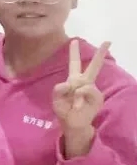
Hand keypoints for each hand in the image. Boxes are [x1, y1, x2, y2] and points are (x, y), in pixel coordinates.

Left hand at [54, 39, 108, 155]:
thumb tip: (71, 84)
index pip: (74, 64)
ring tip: (75, 104)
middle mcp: (85, 83)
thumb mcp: (56, 98)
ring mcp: (92, 90)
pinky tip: (79, 105)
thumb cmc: (64, 110)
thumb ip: (59, 89)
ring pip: (83, 81)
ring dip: (75, 92)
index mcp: (73, 80)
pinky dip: (80, 96)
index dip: (74, 53)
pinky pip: (87, 90)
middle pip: (94, 66)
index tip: (74, 40)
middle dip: (101, 54)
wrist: (72, 124)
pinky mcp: (97, 97)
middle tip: (108, 41)